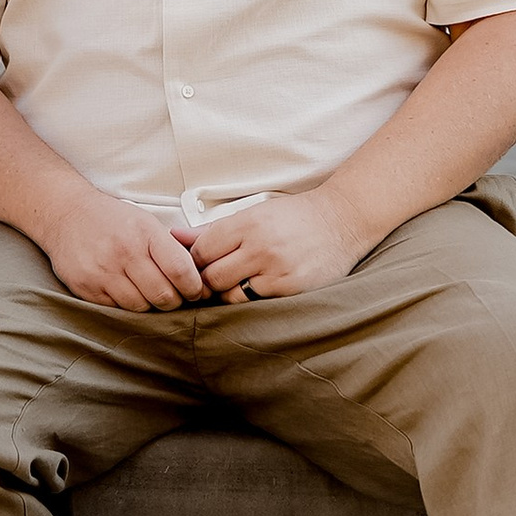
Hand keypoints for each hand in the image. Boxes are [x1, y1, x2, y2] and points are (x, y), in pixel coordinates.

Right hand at [38, 189, 206, 312]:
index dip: (194, 288)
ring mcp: (104, 271)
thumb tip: (199, 280)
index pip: (181, 271)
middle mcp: (125, 251)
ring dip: (149, 305)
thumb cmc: (111, 219)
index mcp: (145, 232)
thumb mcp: (145, 222)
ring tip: (146, 292)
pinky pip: (117, 309)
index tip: (196, 292)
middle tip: (172, 296)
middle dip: (174, 301)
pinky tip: (124, 291)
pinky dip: (126, 305)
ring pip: (141, 307)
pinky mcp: (87, 288)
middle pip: (164, 296)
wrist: (66, 214)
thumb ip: (170, 249)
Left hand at [188, 188, 369, 302]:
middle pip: (212, 277)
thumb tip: (175, 236)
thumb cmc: (293, 216)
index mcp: (247, 222)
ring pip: (231, 295)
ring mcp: (276, 270)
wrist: (341, 221)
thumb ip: (212, 229)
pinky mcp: (291, 289)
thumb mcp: (252, 212)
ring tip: (237, 282)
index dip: (195, 260)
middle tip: (214, 277)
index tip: (200, 263)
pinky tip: (257, 288)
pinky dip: (251, 299)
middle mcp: (260, 246)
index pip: (202, 250)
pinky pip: (256, 303)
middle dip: (208, 280)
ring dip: (228, 293)